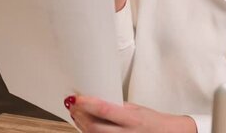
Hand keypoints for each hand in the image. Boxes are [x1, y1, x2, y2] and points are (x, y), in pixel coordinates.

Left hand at [64, 95, 196, 132]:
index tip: (76, 98)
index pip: (105, 110)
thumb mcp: (137, 109)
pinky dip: (89, 132)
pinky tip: (84, 125)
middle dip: (80, 115)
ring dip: (81, 124)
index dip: (88, 104)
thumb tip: (97, 100)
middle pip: (95, 127)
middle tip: (72, 104)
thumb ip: (118, 107)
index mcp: (133, 120)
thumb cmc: (153, 121)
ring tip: (75, 112)